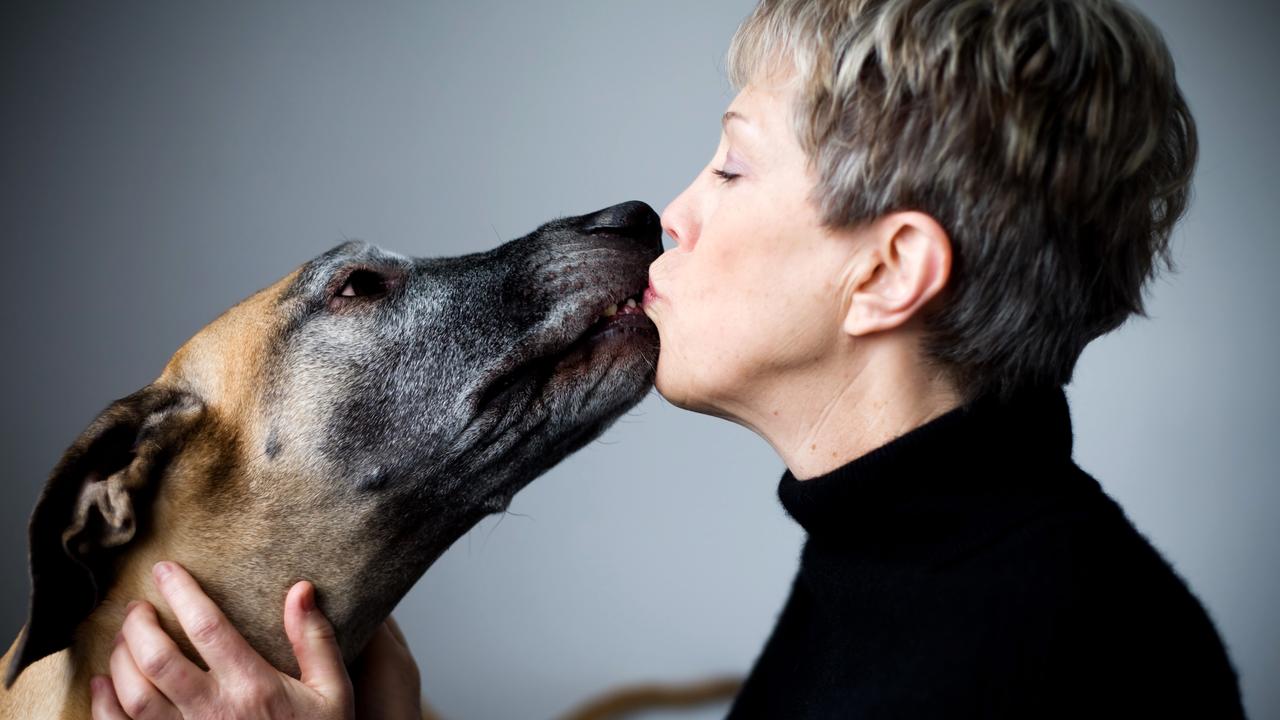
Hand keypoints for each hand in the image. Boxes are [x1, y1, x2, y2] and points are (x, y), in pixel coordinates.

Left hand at [90, 561, 419, 719]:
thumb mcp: (332, 691)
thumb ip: (315, 640)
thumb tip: (300, 590)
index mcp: (253, 687)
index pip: (207, 628)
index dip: (181, 593)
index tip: (165, 570)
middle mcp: (214, 711)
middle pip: (157, 659)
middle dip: (139, 625)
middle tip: (137, 607)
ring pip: (134, 695)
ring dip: (121, 660)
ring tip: (124, 639)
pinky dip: (103, 705)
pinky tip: (102, 683)